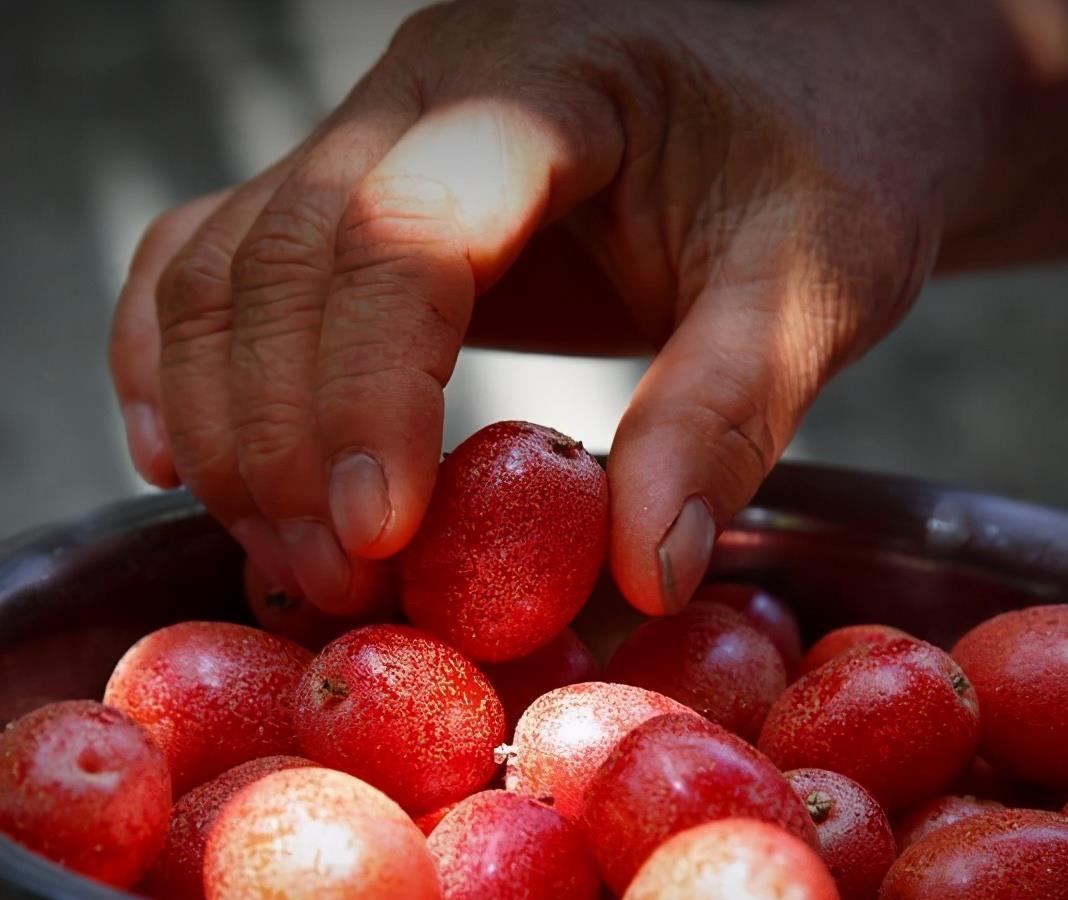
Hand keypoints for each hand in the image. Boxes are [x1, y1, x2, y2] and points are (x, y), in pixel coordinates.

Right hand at [108, 0, 1004, 612]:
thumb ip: (730, 412)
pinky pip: (221, 257)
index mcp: (548, 84)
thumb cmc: (828, 168)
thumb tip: (644, 574)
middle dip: (286, 443)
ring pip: (227, 266)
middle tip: (338, 589)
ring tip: (292, 563)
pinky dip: (183, 362)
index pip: (406, 231)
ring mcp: (378, 130)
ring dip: (230, 426)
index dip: (369, 392)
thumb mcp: (813, 280)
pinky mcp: (366, 189)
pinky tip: (188, 460)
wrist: (814, 88)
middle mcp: (429, 88)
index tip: (381, 542)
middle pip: (284, 259)